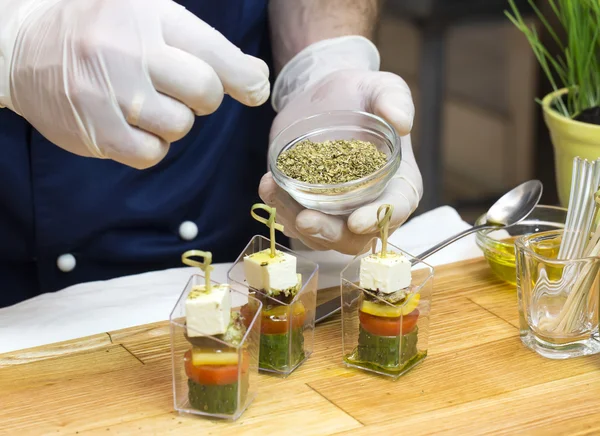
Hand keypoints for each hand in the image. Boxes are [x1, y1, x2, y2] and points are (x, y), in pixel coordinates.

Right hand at [1, 0, 269, 168]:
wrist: (19, 48)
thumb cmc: (95, 29)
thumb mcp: (140, 9)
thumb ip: (195, 38)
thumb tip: (255, 78)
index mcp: (146, 14)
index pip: (214, 52)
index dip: (244, 76)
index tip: (255, 88)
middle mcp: (129, 52)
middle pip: (205, 93)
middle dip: (203, 97)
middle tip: (180, 88)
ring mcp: (111, 95)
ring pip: (180, 126)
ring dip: (174, 121)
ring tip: (145, 102)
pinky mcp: (98, 132)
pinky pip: (152, 153)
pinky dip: (152, 145)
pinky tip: (133, 124)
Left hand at [259, 37, 421, 254]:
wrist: (325, 97)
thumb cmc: (361, 94)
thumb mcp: (382, 86)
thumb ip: (394, 99)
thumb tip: (401, 122)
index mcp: (398, 183)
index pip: (395, 209)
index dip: (378, 220)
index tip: (356, 221)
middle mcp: (369, 204)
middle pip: (354, 237)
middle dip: (330, 234)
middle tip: (305, 219)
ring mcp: (337, 210)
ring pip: (320, 235)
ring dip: (295, 221)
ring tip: (275, 190)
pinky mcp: (309, 204)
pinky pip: (295, 218)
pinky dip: (279, 207)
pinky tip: (267, 186)